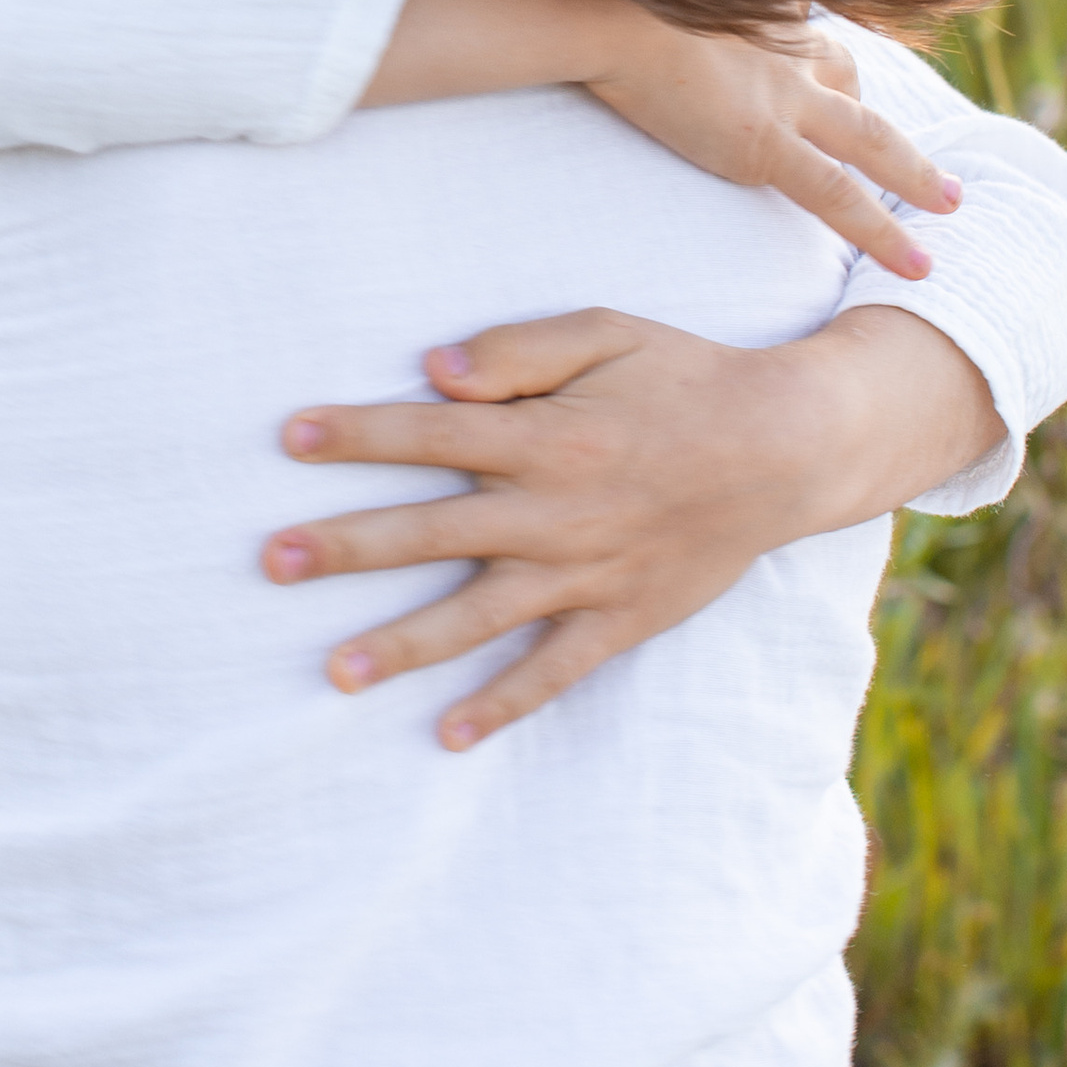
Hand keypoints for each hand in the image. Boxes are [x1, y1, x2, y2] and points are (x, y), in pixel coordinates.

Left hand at [267, 304, 996, 748]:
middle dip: (349, 547)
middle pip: (433, 532)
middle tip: (274, 561)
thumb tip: (433, 369)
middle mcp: (557, 512)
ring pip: (479, 617)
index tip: (290, 437)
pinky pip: (553, 672)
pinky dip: (504, 705)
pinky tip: (448, 734)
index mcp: (548, 436)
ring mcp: (588, 574)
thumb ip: (518, 351)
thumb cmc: (688, 377)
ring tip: (333, 671)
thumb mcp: (608, 332)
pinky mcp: (621, 618)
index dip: (359, 434)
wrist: (791, 447)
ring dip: (403, 644)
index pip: (432, 433)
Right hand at [580, 22, 956, 279]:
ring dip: (912, 171)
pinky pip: (838, 195)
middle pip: (844, 71)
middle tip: (906, 141)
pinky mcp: (763, 142)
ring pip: (869, 138)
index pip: (794, 21)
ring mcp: (782, 92)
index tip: (810, 66)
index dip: (803, 47)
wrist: (599, 3)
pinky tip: (917, 263)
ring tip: (947, 201)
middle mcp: (782, 39)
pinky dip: (882, 230)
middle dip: (877, 105)